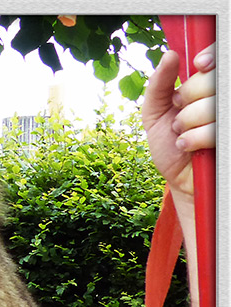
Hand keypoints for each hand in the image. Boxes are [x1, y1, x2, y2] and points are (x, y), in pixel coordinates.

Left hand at [142, 42, 214, 197]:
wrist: (179, 178)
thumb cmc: (170, 144)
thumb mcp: (155, 112)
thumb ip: (159, 85)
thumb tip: (170, 56)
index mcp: (209, 86)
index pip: (217, 59)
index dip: (211, 56)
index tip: (198, 66)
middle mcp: (222, 98)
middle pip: (211, 80)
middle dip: (188, 98)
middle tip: (179, 117)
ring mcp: (226, 117)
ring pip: (213, 105)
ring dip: (188, 123)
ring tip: (182, 135)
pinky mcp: (228, 140)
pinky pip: (214, 129)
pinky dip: (194, 139)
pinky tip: (189, 146)